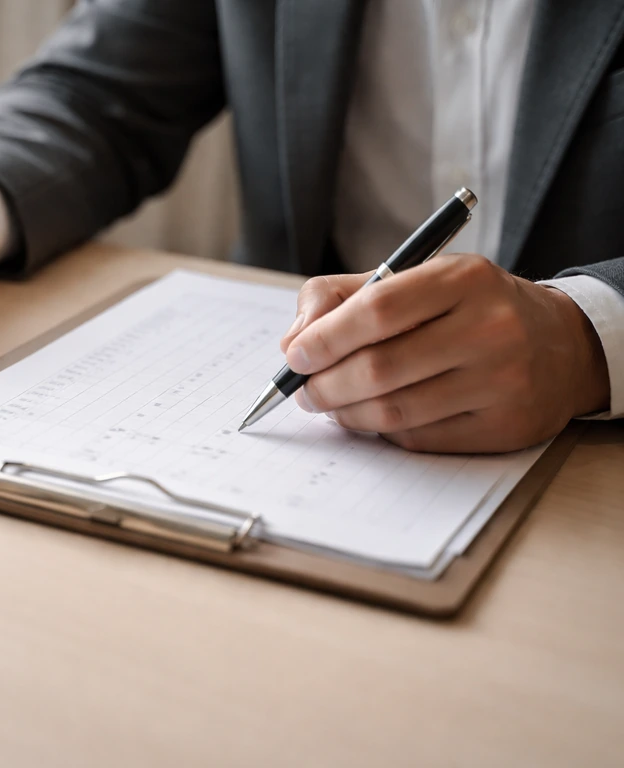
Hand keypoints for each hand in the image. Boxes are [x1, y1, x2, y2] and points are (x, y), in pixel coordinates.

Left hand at [278, 254, 610, 452]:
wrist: (558, 344)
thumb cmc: (465, 309)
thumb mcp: (411, 280)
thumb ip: (341, 298)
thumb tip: (294, 343)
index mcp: (462, 279)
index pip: (377, 309)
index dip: (326, 338)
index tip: (296, 357)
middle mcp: (490, 327)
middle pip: (380, 367)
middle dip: (325, 385)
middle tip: (304, 391)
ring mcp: (502, 380)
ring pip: (394, 410)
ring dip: (346, 413)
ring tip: (330, 405)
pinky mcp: (504, 426)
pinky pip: (419, 438)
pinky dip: (382, 431)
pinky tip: (373, 416)